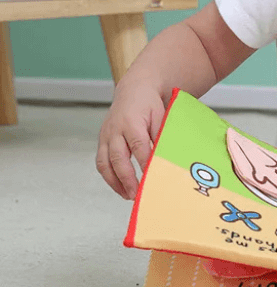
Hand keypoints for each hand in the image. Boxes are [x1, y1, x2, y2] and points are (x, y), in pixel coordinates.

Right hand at [96, 84, 165, 199]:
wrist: (133, 91)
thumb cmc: (149, 104)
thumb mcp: (160, 115)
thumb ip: (160, 135)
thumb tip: (165, 157)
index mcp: (132, 122)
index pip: (138, 146)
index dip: (144, 163)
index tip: (151, 178)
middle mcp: (115, 130)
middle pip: (118, 157)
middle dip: (126, 178)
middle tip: (136, 194)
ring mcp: (106, 136)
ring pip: (105, 163)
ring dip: (114, 182)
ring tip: (127, 195)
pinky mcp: (102, 140)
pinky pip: (101, 161)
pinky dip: (109, 176)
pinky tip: (120, 186)